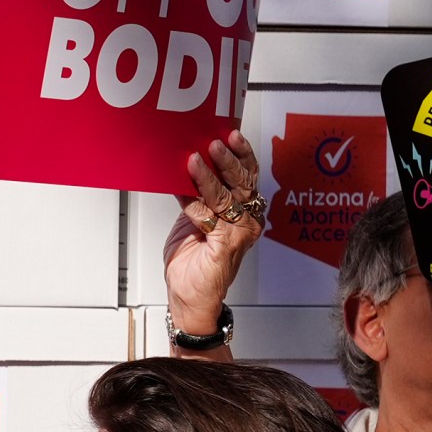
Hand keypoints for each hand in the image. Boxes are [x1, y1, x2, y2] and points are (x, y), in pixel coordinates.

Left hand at [167, 131, 262, 335]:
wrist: (190, 298)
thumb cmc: (194, 261)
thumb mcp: (196, 219)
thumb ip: (199, 196)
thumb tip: (187, 165)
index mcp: (245, 211)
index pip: (249, 175)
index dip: (242, 154)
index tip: (231, 133)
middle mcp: (248, 221)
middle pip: (243, 182)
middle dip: (228, 159)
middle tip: (214, 142)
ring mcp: (238, 234)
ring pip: (226, 196)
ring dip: (210, 176)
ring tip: (195, 158)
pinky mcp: (225, 246)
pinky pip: (207, 215)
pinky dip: (193, 200)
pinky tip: (181, 186)